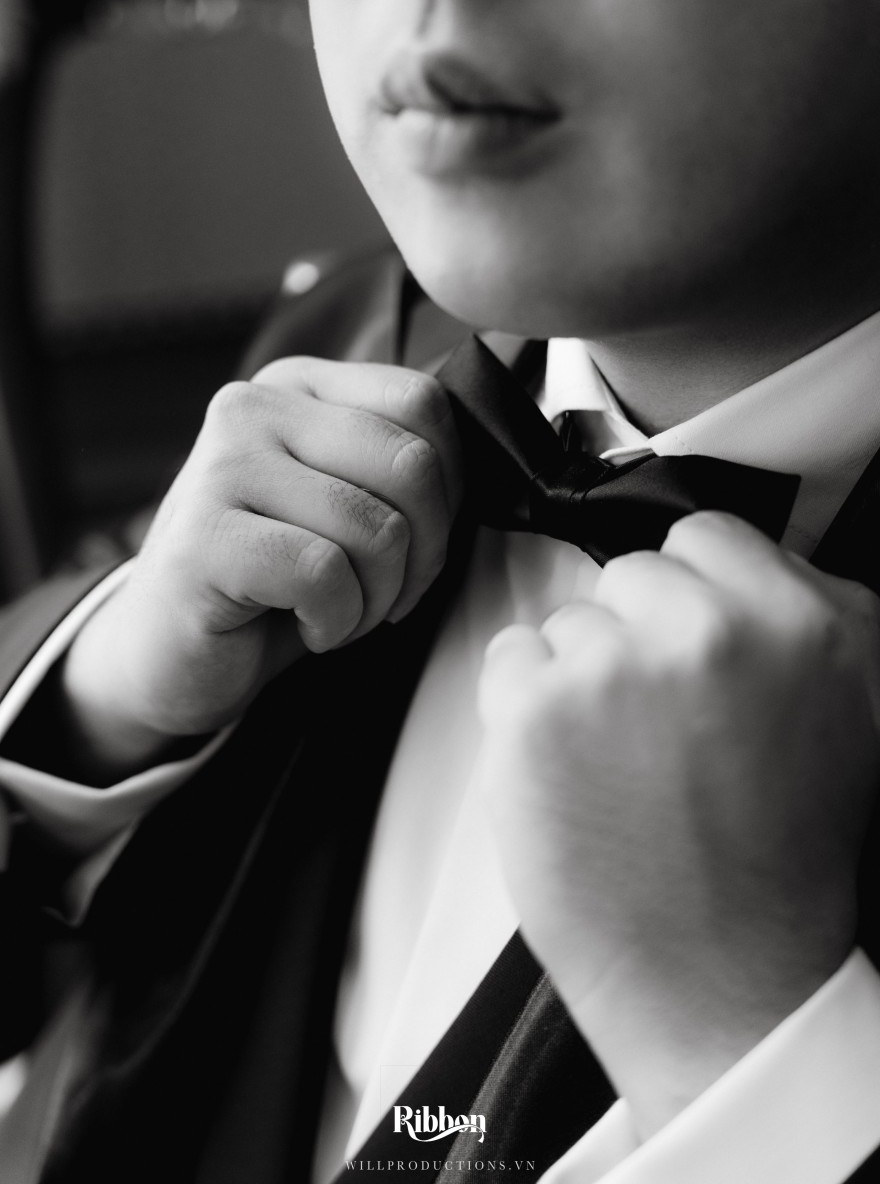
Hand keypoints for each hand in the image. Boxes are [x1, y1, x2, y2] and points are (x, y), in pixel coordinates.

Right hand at [62, 358, 460, 777]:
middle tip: (385, 595)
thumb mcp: (344, 505)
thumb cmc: (274, 582)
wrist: (169, 653)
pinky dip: (336, 621)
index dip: (449, 491)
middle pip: (413, 465)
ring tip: (338, 612)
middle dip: (424, 554)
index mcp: (299, 387)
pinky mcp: (204, 537)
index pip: (425, 404)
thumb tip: (492, 464)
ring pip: (376, 527)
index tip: (416, 544)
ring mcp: (222, 466)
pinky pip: (325, 574)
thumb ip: (397, 469)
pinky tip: (305, 626)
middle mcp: (253, 406)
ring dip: (378, 598)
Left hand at [479, 513, 879, 1135]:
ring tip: (620, 763)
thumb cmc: (777, 865)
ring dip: (579, 679)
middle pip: (629, 576)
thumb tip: (748, 560)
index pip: (702, 536)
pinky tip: (571, 771)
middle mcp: (706, 633)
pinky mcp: (532, 710)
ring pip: (567, 623)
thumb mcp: (851, 715)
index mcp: (797, 625)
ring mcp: (612, 667)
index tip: (681, 643)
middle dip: (634, 638)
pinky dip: (524, 710)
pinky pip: (509, 661)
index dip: (688, 594)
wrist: (722, 984)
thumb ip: (806, 614)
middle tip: (657, 725)